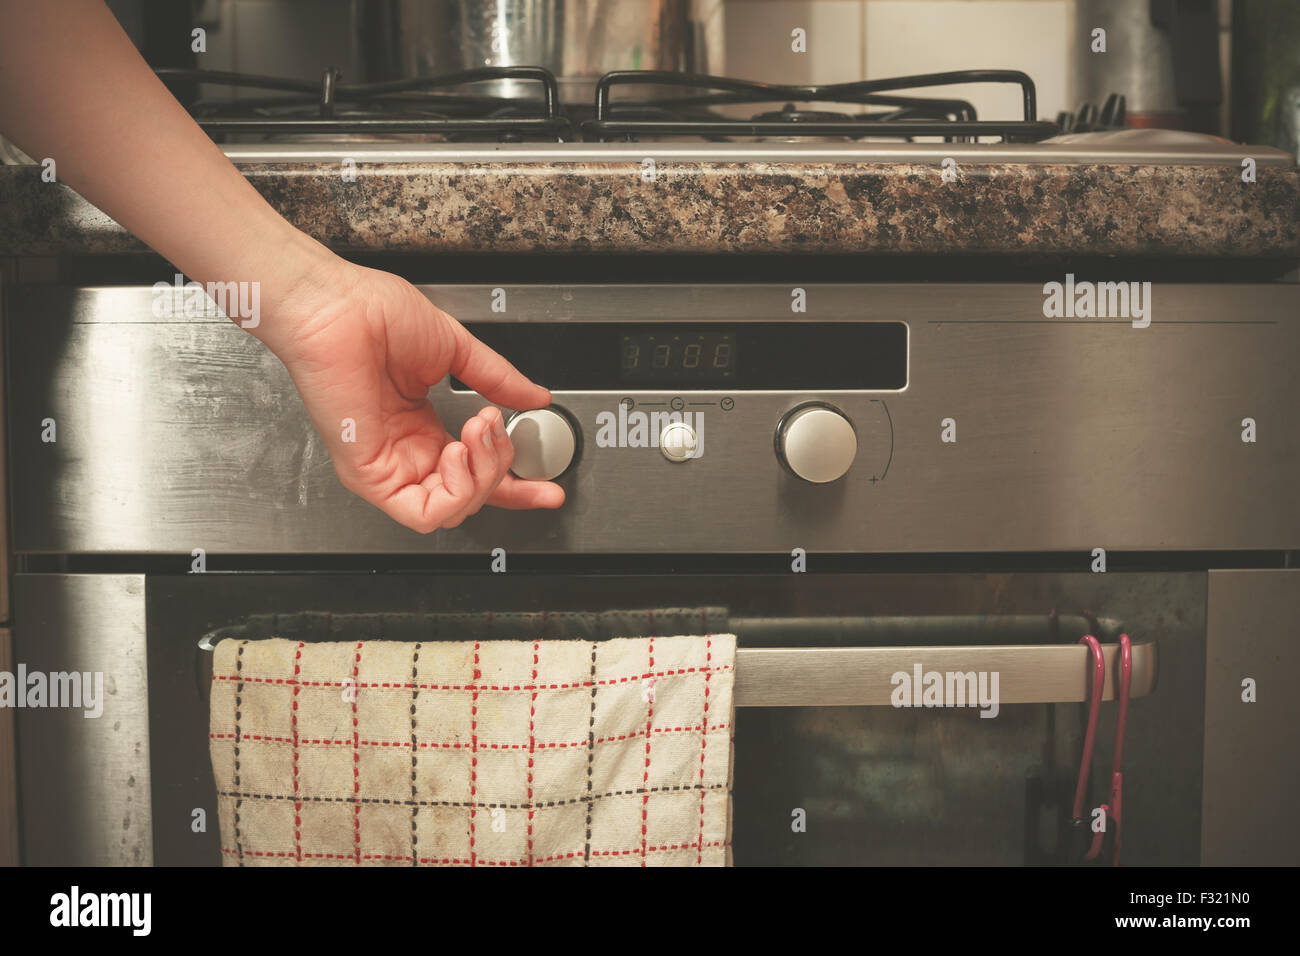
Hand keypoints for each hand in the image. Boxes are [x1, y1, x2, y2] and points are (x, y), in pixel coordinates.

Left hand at [260, 257, 564, 532]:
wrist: (337, 306)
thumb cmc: (372, 315)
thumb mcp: (454, 349)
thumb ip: (498, 380)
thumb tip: (534, 398)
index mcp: (421, 429)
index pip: (474, 475)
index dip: (516, 486)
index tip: (547, 484)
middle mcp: (405, 453)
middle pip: (471, 496)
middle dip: (502, 469)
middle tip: (498, 425)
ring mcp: (387, 466)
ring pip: (454, 510)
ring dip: (481, 475)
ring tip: (479, 429)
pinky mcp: (370, 476)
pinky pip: (424, 514)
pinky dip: (455, 491)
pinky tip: (457, 452)